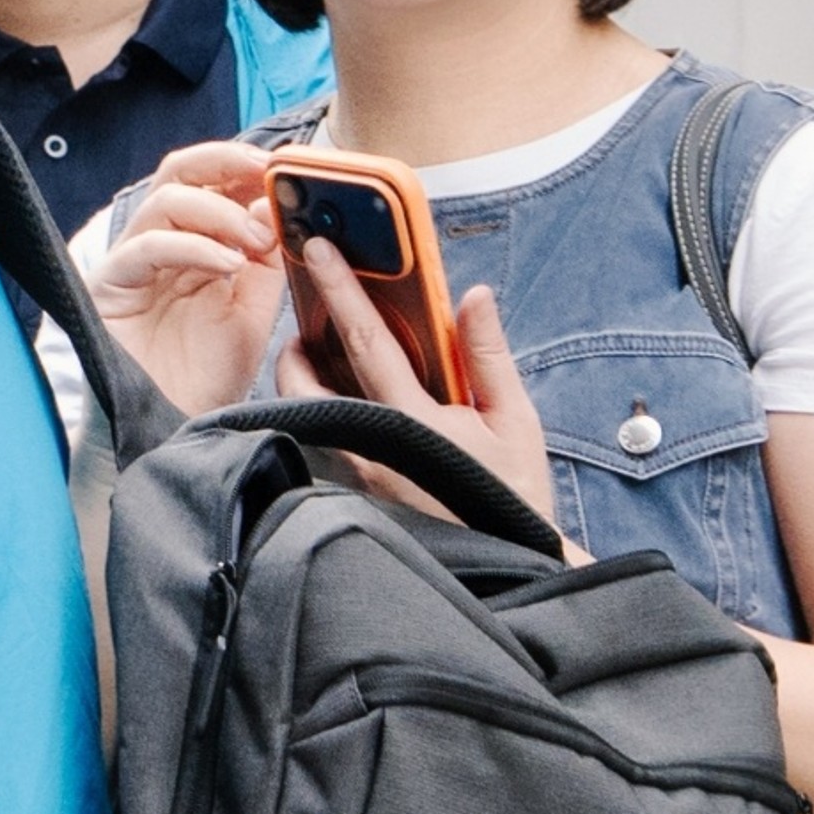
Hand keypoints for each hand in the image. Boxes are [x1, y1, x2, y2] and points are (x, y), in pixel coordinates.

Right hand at [86, 142, 289, 419]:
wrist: (179, 429)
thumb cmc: (210, 375)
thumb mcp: (255, 308)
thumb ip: (265, 258)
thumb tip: (276, 205)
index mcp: (194, 243)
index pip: (210, 181)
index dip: (244, 166)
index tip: (286, 168)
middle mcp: (159, 244)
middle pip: (179, 173)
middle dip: (225, 163)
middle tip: (266, 175)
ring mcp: (133, 263)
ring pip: (166, 201)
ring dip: (219, 211)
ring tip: (256, 241)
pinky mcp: (110, 286)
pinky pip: (146, 247)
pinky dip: (193, 247)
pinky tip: (229, 265)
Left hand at [288, 246, 558, 547]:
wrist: (505, 563)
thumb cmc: (510, 494)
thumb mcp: (513, 419)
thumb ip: (487, 354)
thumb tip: (473, 297)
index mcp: (408, 420)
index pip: (363, 340)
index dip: (339, 289)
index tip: (319, 250)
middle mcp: (367, 445)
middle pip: (305, 379)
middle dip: (299, 343)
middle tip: (313, 320)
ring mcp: (353, 471)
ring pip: (304, 411)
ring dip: (305, 378)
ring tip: (324, 355)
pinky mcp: (351, 490)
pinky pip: (320, 439)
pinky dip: (321, 411)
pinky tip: (343, 401)